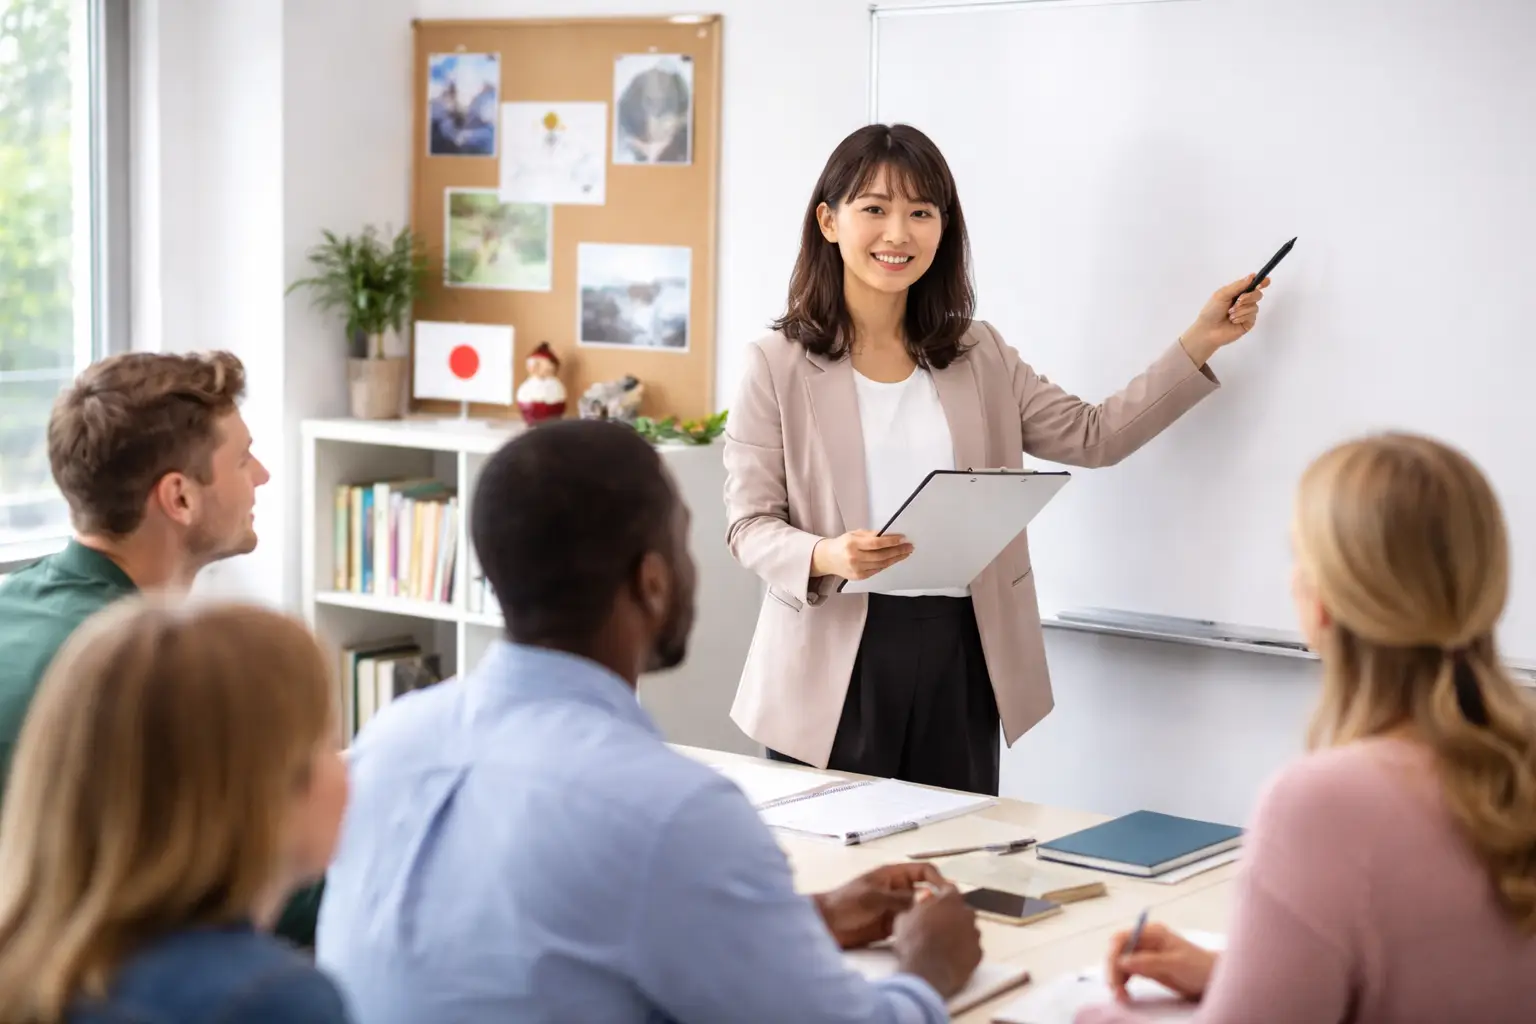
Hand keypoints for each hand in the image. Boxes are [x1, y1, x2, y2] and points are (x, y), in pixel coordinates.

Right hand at [811, 530, 912, 580]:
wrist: (828, 559)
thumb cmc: (842, 544)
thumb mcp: (854, 534)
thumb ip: (870, 535)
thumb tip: (888, 535)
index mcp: (852, 544)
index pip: (876, 543)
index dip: (891, 541)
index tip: (902, 538)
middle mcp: (854, 558)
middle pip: (881, 555)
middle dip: (897, 551)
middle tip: (908, 546)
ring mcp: (857, 569)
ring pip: (881, 564)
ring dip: (895, 558)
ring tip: (905, 553)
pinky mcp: (859, 577)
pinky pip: (877, 570)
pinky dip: (887, 564)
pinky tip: (894, 559)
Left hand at [814, 863, 945, 948]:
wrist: (826, 924)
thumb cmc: (844, 902)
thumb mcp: (873, 897)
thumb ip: (899, 898)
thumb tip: (926, 899)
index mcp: (894, 874)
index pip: (924, 871)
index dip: (938, 879)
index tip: (948, 893)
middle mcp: (899, 889)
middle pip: (927, 891)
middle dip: (939, 899)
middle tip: (952, 913)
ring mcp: (897, 908)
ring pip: (922, 910)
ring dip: (931, 916)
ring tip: (944, 926)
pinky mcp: (894, 925)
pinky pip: (913, 925)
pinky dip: (921, 929)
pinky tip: (928, 936)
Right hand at [891, 884, 982, 998]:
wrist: (927, 973)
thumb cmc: (914, 942)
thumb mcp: (904, 918)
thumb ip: (916, 906)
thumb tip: (920, 903)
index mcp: (950, 899)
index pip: (947, 887)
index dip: (938, 889)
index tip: (932, 892)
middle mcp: (967, 913)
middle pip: (960, 909)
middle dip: (949, 914)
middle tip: (935, 922)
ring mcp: (975, 935)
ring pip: (967, 929)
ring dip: (957, 932)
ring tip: (941, 943)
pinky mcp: (978, 954)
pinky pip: (970, 948)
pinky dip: (962, 950)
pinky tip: (949, 957)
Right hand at [1104, 922, 1216, 1003]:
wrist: (1213, 978)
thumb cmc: (1200, 967)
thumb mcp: (1175, 964)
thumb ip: (1149, 961)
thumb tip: (1122, 961)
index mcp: (1152, 933)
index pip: (1122, 938)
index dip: (1113, 954)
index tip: (1114, 973)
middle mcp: (1145, 941)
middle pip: (1118, 951)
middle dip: (1113, 970)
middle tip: (1116, 990)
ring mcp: (1145, 954)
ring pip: (1120, 963)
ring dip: (1116, 978)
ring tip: (1121, 996)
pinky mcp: (1146, 967)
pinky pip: (1127, 973)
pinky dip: (1123, 983)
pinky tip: (1125, 993)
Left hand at [1178, 274, 1270, 366]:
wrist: (1208, 330)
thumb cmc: (1211, 311)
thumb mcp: (1222, 294)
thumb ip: (1238, 286)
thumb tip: (1252, 276)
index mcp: (1238, 292)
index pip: (1253, 285)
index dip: (1262, 282)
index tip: (1265, 282)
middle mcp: (1244, 302)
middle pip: (1257, 294)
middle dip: (1248, 297)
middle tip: (1238, 301)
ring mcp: (1247, 312)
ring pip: (1255, 306)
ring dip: (1241, 309)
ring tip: (1230, 314)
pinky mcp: (1248, 323)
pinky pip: (1252, 316)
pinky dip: (1242, 316)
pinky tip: (1233, 320)